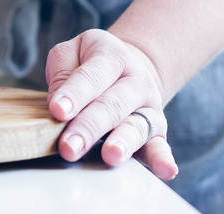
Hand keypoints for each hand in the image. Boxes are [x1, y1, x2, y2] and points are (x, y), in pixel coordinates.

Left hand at [46, 29, 178, 179]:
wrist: (127, 67)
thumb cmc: (89, 62)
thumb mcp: (71, 52)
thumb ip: (62, 72)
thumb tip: (59, 105)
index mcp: (112, 56)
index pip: (91, 76)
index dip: (74, 94)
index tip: (57, 110)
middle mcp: (136, 81)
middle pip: (111, 105)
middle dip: (89, 127)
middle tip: (69, 146)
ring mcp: (148, 107)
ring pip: (136, 126)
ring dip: (123, 143)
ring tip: (111, 155)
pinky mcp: (156, 131)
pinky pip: (160, 146)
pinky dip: (163, 159)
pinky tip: (165, 171)